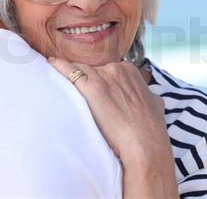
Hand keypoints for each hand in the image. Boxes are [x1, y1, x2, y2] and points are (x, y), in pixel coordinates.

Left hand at [48, 57, 177, 197]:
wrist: (144, 144)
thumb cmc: (150, 128)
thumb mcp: (155, 103)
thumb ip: (146, 94)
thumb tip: (148, 96)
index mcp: (130, 71)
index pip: (107, 69)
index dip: (100, 80)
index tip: (94, 90)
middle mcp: (117, 69)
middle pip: (93, 69)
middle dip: (87, 80)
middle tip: (81, 96)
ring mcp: (103, 77)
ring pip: (81, 70)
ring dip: (72, 77)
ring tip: (58, 80)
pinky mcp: (91, 87)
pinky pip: (70, 72)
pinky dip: (59, 67)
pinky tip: (51, 63)